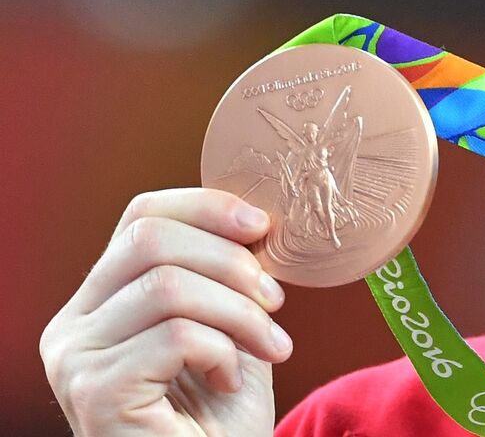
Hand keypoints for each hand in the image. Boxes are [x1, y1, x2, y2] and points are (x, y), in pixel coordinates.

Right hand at [40, 188, 292, 435]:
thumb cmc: (220, 415)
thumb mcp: (229, 324)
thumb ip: (228, 273)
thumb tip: (256, 215)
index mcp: (100, 299)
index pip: (142, 216)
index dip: (207, 207)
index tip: (262, 226)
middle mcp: (73, 326)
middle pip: (150, 239)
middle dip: (230, 260)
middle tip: (275, 300)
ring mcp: (75, 361)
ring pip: (167, 286)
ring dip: (240, 312)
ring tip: (269, 346)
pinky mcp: (96, 394)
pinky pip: (175, 336)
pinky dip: (222, 352)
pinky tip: (229, 381)